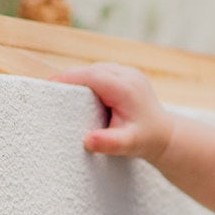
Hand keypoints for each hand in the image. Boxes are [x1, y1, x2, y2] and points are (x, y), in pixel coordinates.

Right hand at [49, 62, 173, 162]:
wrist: (166, 136)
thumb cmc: (146, 140)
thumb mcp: (128, 145)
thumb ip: (109, 143)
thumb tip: (88, 140)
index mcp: (125, 87)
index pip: (90, 76)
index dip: (67, 79)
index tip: (47, 86)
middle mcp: (127, 75)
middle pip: (89, 70)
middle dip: (69, 79)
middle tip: (48, 92)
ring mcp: (128, 72)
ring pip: (94, 69)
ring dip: (78, 79)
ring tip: (61, 93)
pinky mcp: (126, 75)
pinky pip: (101, 72)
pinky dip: (88, 80)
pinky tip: (79, 94)